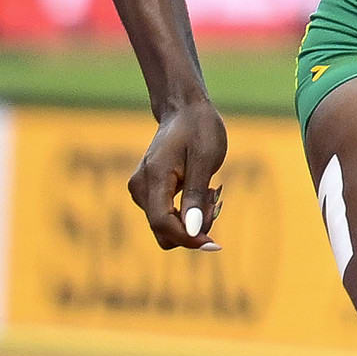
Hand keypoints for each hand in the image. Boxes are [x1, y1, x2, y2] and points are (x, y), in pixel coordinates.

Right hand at [126, 93, 227, 252]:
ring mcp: (141, 191)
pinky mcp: (148, 193)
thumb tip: (192, 230)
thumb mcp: (205, 160)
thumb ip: (196, 196)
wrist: (184, 112)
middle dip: (194, 227)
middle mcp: (140, 188)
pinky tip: (203, 190)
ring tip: (211, 188)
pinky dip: (188, 212)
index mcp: (153, 178)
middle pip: (163, 231)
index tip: (215, 243)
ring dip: (193, 218)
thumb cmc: (199, 130)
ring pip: (166, 226)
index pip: (162, 223)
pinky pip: (168, 216)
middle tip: (216, 198)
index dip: (188, 239)